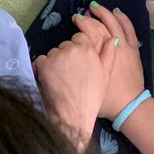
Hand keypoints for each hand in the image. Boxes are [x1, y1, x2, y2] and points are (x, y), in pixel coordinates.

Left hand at [33, 32, 115, 149]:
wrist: (74, 115)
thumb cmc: (92, 98)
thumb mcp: (105, 76)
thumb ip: (108, 55)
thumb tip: (113, 38)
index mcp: (88, 49)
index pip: (78, 38)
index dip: (77, 49)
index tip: (78, 63)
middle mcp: (72, 49)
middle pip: (65, 45)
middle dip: (66, 56)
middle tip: (68, 74)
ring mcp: (57, 56)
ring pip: (53, 53)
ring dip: (54, 62)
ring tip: (58, 79)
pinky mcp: (44, 65)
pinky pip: (40, 61)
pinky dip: (42, 68)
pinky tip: (47, 80)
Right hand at [75, 5, 145, 121]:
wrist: (129, 106)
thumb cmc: (107, 100)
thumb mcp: (89, 84)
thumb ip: (80, 70)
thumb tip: (69, 58)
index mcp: (99, 56)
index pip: (89, 32)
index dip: (82, 23)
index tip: (74, 19)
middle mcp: (112, 47)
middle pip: (100, 26)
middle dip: (89, 18)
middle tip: (81, 14)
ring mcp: (124, 46)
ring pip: (114, 23)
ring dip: (105, 13)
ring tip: (96, 6)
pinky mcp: (134, 49)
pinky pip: (129, 29)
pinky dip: (123, 18)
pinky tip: (117, 12)